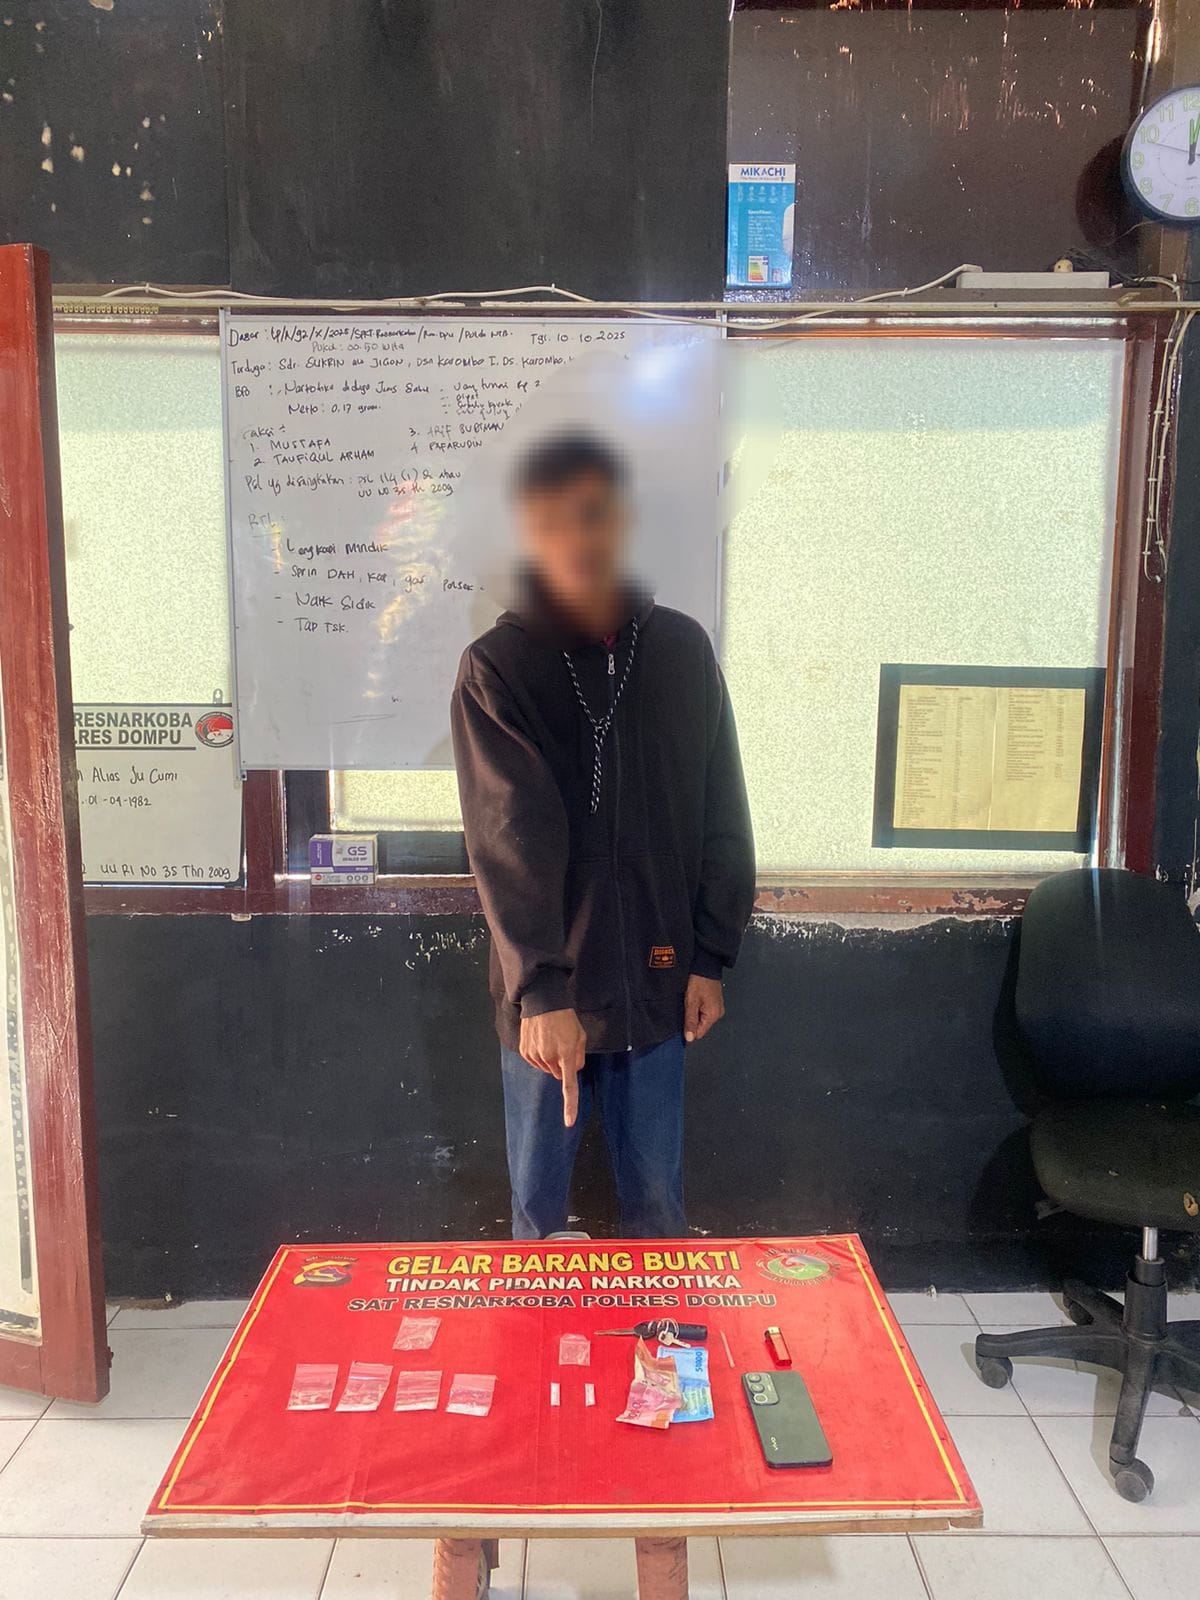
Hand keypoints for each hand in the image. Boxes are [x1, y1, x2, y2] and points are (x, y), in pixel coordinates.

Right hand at [519, 1008, 586, 1126]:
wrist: (543, 1002)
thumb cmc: (565, 1018)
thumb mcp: (580, 1036)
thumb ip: (580, 1057)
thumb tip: (574, 1070)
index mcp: (567, 1055)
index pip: (569, 1087)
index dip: (570, 1106)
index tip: (569, 1122)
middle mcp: (549, 1058)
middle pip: (558, 1074)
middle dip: (562, 1065)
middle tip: (563, 1046)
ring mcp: (535, 1056)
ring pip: (547, 1069)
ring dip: (551, 1059)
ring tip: (551, 1040)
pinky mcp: (525, 1052)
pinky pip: (535, 1062)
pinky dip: (540, 1056)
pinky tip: (541, 1041)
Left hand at [684, 974, 724, 1042]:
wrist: (706, 965)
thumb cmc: (698, 981)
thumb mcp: (691, 1002)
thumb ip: (690, 1020)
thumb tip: (689, 1038)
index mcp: (713, 1015)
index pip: (699, 1033)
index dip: (689, 1029)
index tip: (682, 1020)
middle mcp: (718, 1014)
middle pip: (701, 1026)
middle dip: (691, 1020)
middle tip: (686, 1007)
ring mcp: (717, 1008)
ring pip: (702, 1019)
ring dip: (694, 1013)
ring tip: (691, 1001)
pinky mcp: (715, 1003)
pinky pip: (704, 1012)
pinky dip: (698, 1008)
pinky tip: (695, 1000)